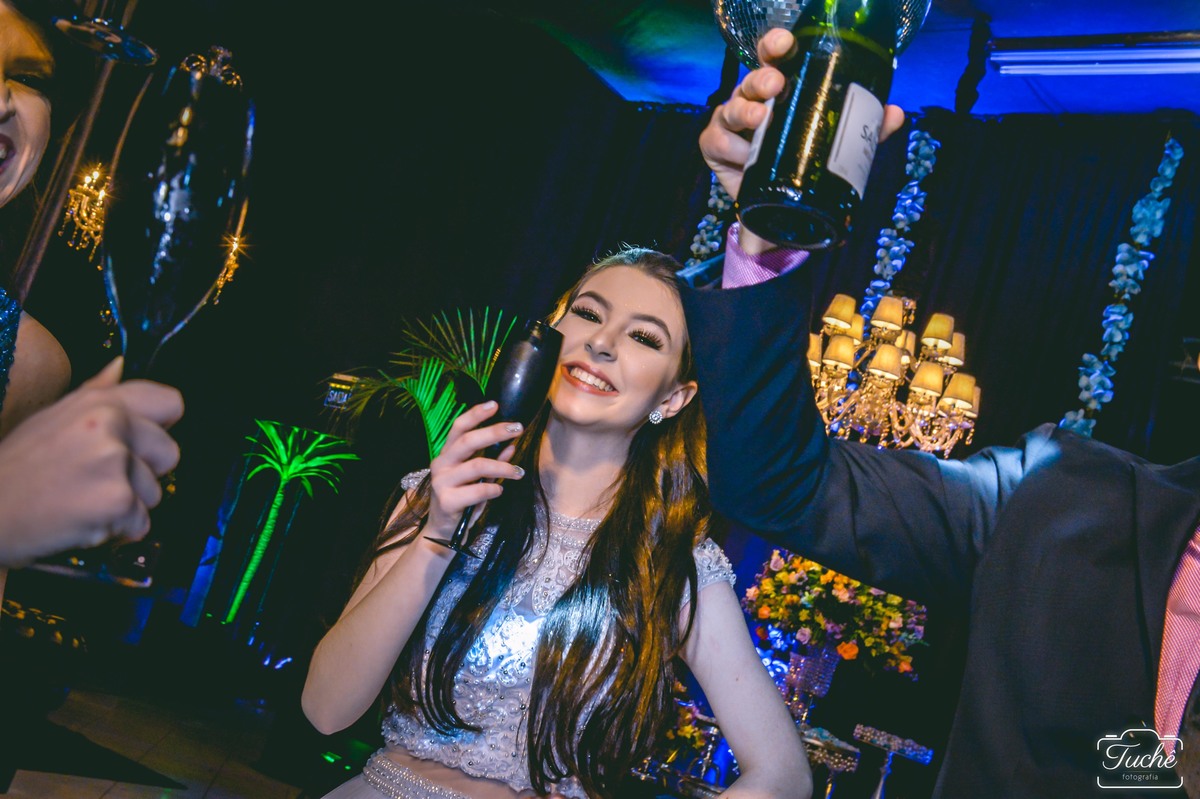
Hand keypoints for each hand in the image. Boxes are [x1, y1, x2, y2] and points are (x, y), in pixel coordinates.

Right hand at [0, 357, 183, 566]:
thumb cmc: (16, 470)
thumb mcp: (50, 418)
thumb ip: (95, 392)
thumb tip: (120, 365)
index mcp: (99, 401)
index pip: (170, 403)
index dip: (160, 429)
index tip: (138, 445)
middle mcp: (111, 423)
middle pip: (169, 454)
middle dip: (142, 475)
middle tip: (96, 482)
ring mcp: (115, 460)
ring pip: (155, 493)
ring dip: (126, 506)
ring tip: (82, 502)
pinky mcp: (116, 499)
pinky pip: (141, 523)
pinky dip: (116, 532)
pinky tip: (81, 522)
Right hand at [423, 401, 525, 540]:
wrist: (443, 531)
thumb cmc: (462, 501)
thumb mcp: (477, 479)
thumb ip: (494, 461)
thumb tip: (512, 445)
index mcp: (447, 455)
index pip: (458, 427)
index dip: (476, 414)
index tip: (495, 404)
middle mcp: (441, 465)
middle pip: (468, 441)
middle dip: (495, 431)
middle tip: (517, 429)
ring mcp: (441, 482)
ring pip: (477, 466)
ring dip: (503, 467)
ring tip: (518, 472)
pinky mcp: (447, 501)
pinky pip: (477, 490)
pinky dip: (493, 489)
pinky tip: (500, 491)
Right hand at [701, 28, 906, 200]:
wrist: (772, 209)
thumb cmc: (797, 164)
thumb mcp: (833, 147)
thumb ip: (863, 132)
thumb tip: (896, 114)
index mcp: (778, 91)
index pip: (774, 58)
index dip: (777, 45)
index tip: (787, 43)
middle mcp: (751, 99)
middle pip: (751, 79)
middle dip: (762, 79)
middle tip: (776, 85)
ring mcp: (729, 122)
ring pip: (731, 107)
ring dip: (745, 110)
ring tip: (758, 117)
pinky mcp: (714, 145)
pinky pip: (718, 140)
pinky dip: (731, 146)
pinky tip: (743, 154)